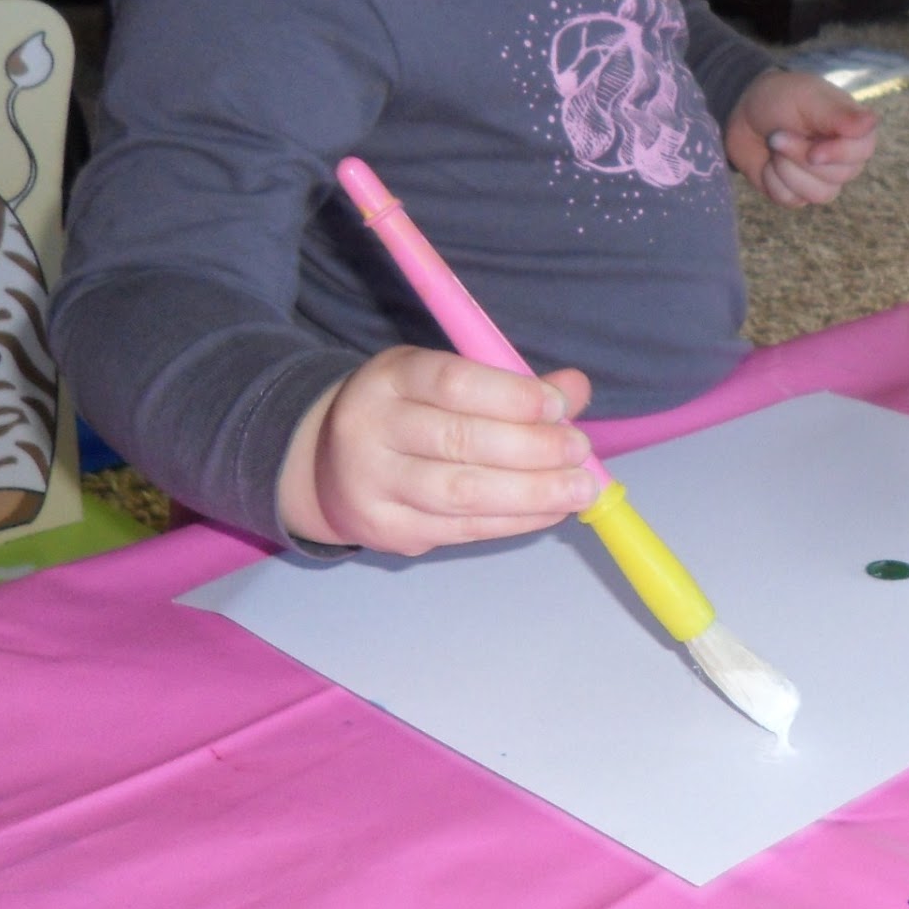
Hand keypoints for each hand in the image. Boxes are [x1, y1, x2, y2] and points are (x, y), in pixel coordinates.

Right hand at [278, 346, 599, 554]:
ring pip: (462, 492)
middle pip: (458, 440)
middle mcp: (372, 427)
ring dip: (533, 493)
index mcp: (391, 377)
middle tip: (579, 450)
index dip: (511, 395)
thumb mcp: (446, 381)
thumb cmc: (409, 414)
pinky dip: (516, 521)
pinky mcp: (390, 531)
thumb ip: (511, 383)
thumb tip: (575, 388)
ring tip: (581, 489)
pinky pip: (463, 529)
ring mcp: (375, 485)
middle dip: (531, 448)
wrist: (327, 467)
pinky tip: (551, 511)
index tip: (559, 405)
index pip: (452, 381)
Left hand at [725, 70, 878, 207]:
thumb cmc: (780, 98)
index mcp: (852, 130)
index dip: (838, 154)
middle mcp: (844, 158)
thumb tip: (871, 122)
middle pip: (837, 176)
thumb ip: (839, 114)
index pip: (863, 151)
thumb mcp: (807, 98)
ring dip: (786, 170)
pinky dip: (773, 181)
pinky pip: (792, 200)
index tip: (813, 151)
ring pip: (817, 194)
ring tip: (774, 146)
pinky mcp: (799, 194)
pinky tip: (769, 163)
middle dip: (799, 156)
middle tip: (778, 134)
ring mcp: (823, 180)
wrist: (743, 113)